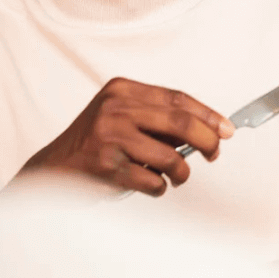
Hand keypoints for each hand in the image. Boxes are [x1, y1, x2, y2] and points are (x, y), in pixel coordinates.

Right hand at [15, 77, 233, 196]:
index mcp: (122, 89)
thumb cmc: (93, 143)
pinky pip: (152, 181)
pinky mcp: (105, 166)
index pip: (177, 98)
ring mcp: (109, 136)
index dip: (208, 115)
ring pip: (170, 157)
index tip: (226, 129)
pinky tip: (150, 185)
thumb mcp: (120, 115)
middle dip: (207, 142)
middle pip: (181, 124)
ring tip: (176, 176)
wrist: (52, 169)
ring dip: (182, 172)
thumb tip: (208, 129)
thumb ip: (156, 117)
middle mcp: (115, 108)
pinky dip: (159, 188)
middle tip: (214, 154)